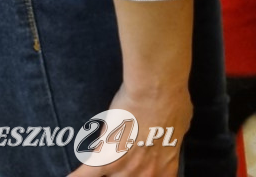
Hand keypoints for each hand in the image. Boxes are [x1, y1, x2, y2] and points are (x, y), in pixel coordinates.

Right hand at [68, 84, 190, 176]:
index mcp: (165, 165)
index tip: (139, 170)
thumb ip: (171, 138)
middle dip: (124, 171)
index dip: (146, 175)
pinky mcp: (104, 156)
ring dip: (107, 169)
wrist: (156, 89)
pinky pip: (84, 174)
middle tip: (123, 155)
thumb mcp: (180, 124)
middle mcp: (145, 172)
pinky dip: (75, 176)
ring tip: (103, 161)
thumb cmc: (173, 101)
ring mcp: (124, 168)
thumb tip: (169, 136)